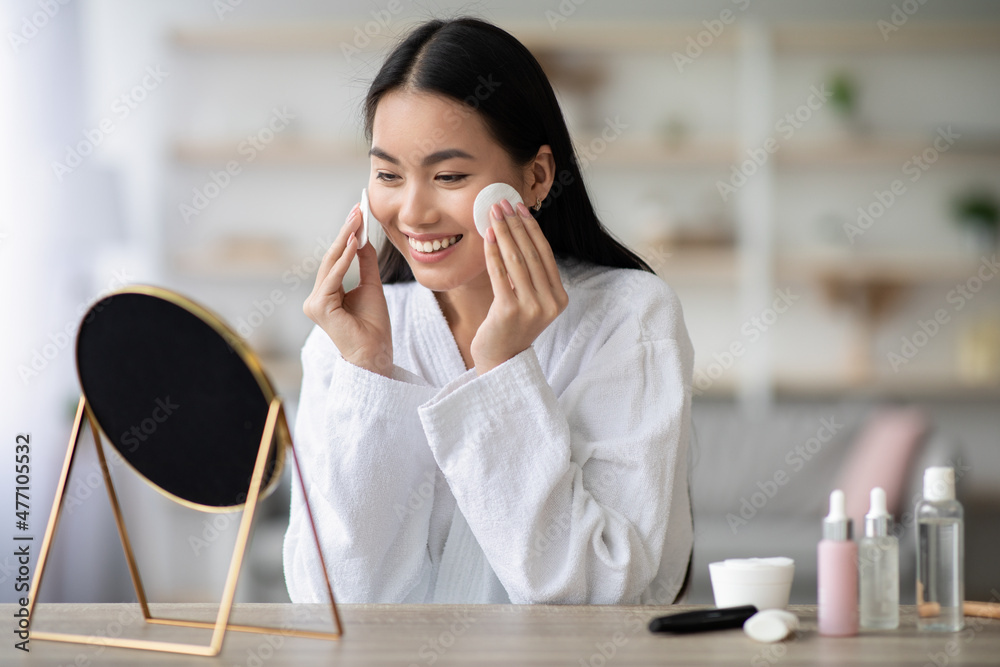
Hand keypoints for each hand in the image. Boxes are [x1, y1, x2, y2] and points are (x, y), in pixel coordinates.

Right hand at [303, 203, 392, 376]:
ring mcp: (314, 303)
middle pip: (331, 258)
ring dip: (345, 239)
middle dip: (345, 232)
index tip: (357, 213)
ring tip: (357, 218)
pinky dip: (344, 259)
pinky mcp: (319, 307)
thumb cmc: (374, 326)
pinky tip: (355, 242)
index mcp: (326, 294)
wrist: (376, 353)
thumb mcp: (372, 286)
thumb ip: (364, 263)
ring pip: (330, 264)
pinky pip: (333, 277)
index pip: (336, 259)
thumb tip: (362, 237)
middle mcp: (316, 298)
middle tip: (357, 209)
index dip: (346, 235)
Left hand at [471, 199, 568, 374]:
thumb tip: (518, 232)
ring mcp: (532, 308)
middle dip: (515, 225)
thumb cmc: (510, 326)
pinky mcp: (510, 311)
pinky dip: (493, 252)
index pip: (545, 254)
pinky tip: (486, 237)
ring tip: (492, 214)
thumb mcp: (529, 300)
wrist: (500, 360)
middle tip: (502, 203)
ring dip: (503, 233)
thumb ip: (530, 275)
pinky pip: (500, 274)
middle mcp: (550, 302)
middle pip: (531, 254)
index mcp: (559, 297)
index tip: (519, 208)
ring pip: (516, 260)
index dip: (531, 228)